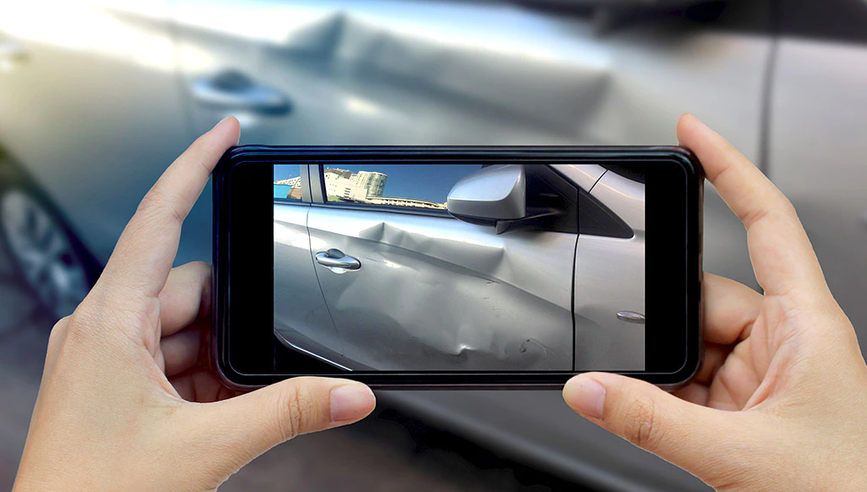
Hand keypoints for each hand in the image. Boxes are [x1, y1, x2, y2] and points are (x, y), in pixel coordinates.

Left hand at [13, 117, 375, 490]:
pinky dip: (209, 381)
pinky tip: (223, 411)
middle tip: (261, 355)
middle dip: (235, 317)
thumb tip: (349, 394)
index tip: (224, 134)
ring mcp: (110, 362)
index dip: (194, 169)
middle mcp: (104, 333)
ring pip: (189, 330)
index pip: (157, 221)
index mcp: (109, 323)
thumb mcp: (205, 448)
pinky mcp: (120, 390)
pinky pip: (178, 363)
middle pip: (191, 289)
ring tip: (233, 402)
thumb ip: (287, 413)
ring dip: (222, 359)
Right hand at [563, 114, 866, 489]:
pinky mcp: (748, 409)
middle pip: (706, 298)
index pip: (767, 223)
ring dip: (668, 376)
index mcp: (807, 327)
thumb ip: (651, 422)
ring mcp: (766, 377)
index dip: (729, 171)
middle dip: (666, 325)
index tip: (693, 135)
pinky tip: (663, 417)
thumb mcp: (739, 455)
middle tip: (638, 352)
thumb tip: (587, 389)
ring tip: (669, 409)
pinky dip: (669, 401)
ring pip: (693, 347)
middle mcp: (788, 342)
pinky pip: (693, 385)